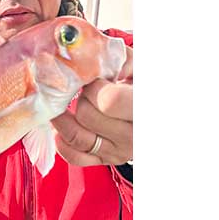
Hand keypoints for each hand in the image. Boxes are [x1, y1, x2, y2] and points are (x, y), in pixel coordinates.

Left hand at [51, 46, 132, 165]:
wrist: (156, 117)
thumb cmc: (144, 88)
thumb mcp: (141, 69)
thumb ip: (122, 60)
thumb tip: (97, 59)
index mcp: (144, 110)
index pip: (109, 101)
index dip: (95, 87)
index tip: (95, 80)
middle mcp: (134, 136)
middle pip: (88, 116)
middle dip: (82, 97)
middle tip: (86, 89)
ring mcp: (118, 151)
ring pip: (76, 137)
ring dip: (63, 117)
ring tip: (63, 102)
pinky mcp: (105, 160)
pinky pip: (75, 156)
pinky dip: (62, 141)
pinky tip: (63, 126)